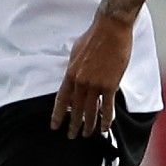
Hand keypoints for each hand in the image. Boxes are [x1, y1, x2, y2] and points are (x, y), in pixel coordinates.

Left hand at [52, 13, 132, 137]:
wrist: (111, 29)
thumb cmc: (93, 38)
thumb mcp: (75, 53)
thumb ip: (73, 69)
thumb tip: (71, 79)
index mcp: (70, 74)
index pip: (61, 100)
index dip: (57, 114)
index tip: (54, 126)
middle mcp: (81, 82)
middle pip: (75, 109)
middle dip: (72, 124)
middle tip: (71, 136)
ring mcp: (96, 84)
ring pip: (90, 111)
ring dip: (88, 125)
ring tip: (86, 135)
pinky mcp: (111, 85)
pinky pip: (107, 107)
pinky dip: (106, 119)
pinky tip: (104, 128)